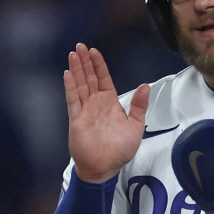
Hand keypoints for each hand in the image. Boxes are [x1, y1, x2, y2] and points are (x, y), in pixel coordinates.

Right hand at [65, 44, 148, 183]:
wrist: (105, 167)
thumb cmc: (120, 150)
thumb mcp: (135, 126)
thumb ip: (138, 106)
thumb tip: (145, 86)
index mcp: (109, 102)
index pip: (103, 78)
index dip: (99, 65)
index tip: (94, 51)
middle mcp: (96, 103)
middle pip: (89, 77)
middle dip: (85, 62)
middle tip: (80, 46)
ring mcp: (85, 110)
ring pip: (80, 85)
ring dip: (76, 69)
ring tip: (73, 54)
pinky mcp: (76, 118)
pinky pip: (72, 99)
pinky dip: (70, 86)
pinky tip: (68, 73)